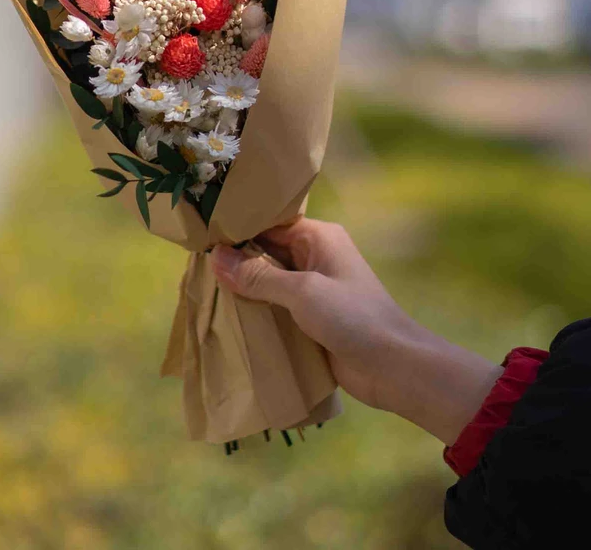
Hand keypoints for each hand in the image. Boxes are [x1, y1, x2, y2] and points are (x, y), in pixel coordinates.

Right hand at [211, 219, 501, 444]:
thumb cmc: (354, 318)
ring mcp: (313, 289)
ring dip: (243, 288)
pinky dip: (255, 310)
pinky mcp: (310, 318)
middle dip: (235, 260)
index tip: (201, 235)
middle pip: (265, 251)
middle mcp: (314, 257)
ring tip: (203, 291)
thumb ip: (258, 275)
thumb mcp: (302, 292)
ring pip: (267, 281)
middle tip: (195, 266)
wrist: (395, 368)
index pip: (268, 223)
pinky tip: (227, 317)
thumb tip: (215, 257)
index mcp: (317, 237)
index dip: (237, 229)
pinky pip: (275, 307)